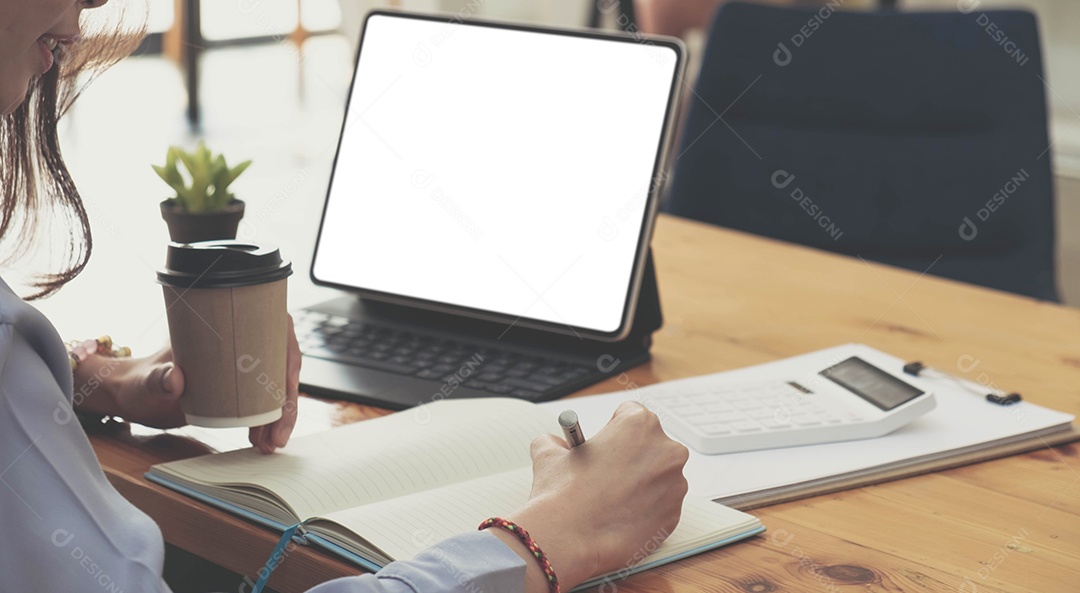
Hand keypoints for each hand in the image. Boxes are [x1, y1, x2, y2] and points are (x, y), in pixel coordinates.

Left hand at [75, 315, 301, 453]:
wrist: (132, 397)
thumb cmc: (138, 383)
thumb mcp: (147, 382)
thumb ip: (158, 379)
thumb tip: (175, 378)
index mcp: (226, 326)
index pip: (274, 329)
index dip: (290, 355)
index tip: (289, 386)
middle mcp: (239, 343)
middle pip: (281, 363)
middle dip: (288, 401)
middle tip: (278, 435)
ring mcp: (241, 366)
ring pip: (276, 385)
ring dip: (282, 415)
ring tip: (271, 444)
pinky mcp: (238, 387)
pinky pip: (265, 399)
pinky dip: (270, 420)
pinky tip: (266, 439)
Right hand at [491, 402, 689, 590]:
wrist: (569, 539)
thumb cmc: (563, 494)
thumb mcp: (549, 453)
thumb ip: (555, 441)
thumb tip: (555, 444)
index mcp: (639, 424)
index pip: (630, 414)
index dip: (612, 430)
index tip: (604, 446)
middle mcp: (665, 450)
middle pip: (650, 444)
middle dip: (631, 456)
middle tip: (607, 474)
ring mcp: (675, 484)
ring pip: (658, 476)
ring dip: (640, 483)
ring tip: (611, 499)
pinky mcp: (675, 514)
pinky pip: (661, 504)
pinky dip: (645, 508)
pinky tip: (620, 516)